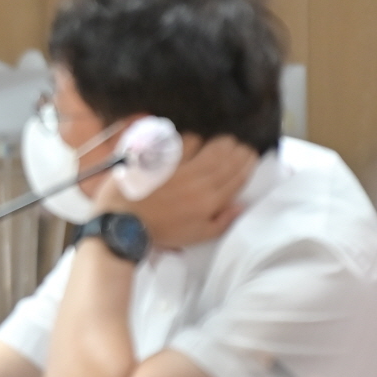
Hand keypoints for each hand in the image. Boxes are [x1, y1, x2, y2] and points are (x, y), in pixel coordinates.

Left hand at [94, 133, 256, 248]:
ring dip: (219, 142)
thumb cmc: (161, 231)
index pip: (237, 177)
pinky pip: (185, 142)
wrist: (125, 221)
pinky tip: (195, 142)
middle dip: (237, 149)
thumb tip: (241, 205)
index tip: (251, 154)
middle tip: (240, 145)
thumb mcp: (196, 236)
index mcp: (210, 201)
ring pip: (210, 147)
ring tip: (223, 141)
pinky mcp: (164, 158)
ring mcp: (182, 168)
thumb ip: (221, 222)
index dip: (247, 163)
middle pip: (227, 159)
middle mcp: (200, 181)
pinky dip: (193, 140)